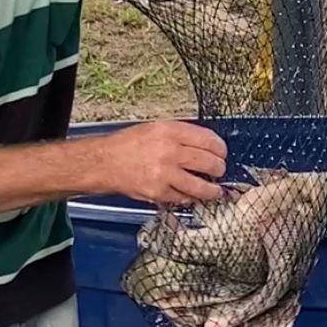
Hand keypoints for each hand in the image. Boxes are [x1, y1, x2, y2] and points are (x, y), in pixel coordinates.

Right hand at [100, 121, 225, 205]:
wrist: (104, 162)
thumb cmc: (128, 145)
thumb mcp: (155, 128)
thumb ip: (180, 135)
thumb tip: (205, 145)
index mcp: (170, 131)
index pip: (208, 139)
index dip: (220, 148)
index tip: (222, 152)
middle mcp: (169, 151)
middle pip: (209, 162)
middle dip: (219, 169)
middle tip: (219, 170)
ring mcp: (164, 173)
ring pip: (200, 185)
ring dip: (212, 190)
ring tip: (214, 190)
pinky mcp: (158, 191)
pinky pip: (183, 198)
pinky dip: (190, 198)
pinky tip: (192, 195)